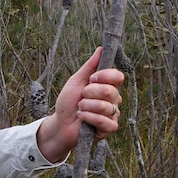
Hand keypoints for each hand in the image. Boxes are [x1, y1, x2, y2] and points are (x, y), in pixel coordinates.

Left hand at [37, 47, 124, 161]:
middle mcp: (113, 99)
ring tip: (79, 109)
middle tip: (81, 97)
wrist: (60, 124)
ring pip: (105, 106)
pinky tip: (82, 117)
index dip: (105, 76)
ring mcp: (112, 114)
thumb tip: (101, 49)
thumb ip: (89, 67)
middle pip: (110, 91)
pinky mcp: (109, 128)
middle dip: (90, 93)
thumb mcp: (76, 81)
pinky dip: (89, 118)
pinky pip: (104, 121)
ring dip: (86, 106)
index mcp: (107, 86)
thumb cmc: (68, 103)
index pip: (117, 76)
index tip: (91, 79)